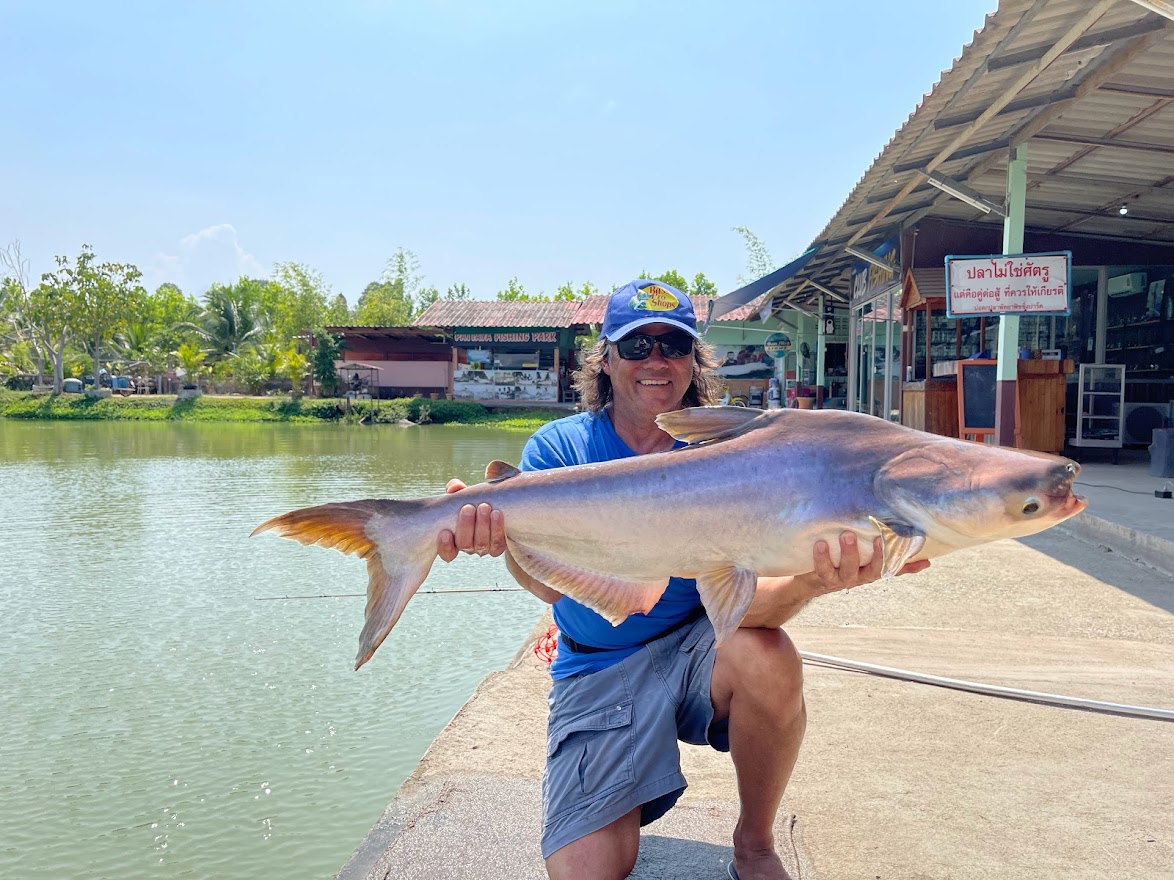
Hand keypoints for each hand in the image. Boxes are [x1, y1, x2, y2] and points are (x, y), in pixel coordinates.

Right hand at [436, 479, 506, 561]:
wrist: (493, 506)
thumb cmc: (471, 501)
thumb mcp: (461, 495)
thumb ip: (454, 489)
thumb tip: (454, 487)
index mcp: (453, 540)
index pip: (447, 553)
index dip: (445, 546)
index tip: (445, 532)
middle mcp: (467, 547)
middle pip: (464, 545)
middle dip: (466, 527)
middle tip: (468, 507)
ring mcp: (483, 548)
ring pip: (481, 544)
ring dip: (482, 525)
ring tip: (484, 507)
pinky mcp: (497, 546)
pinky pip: (497, 544)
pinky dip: (497, 528)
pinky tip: (497, 513)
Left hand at [809, 531, 929, 593]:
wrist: (813, 581)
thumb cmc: (846, 566)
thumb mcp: (870, 564)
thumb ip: (896, 563)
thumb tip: (928, 562)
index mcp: (872, 572)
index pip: (889, 567)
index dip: (897, 558)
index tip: (904, 542)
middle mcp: (859, 577)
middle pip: (871, 570)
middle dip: (877, 555)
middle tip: (878, 537)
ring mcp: (841, 578)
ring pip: (847, 570)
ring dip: (848, 553)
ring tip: (846, 535)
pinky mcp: (822, 577)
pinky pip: (823, 569)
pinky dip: (822, 557)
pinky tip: (820, 543)